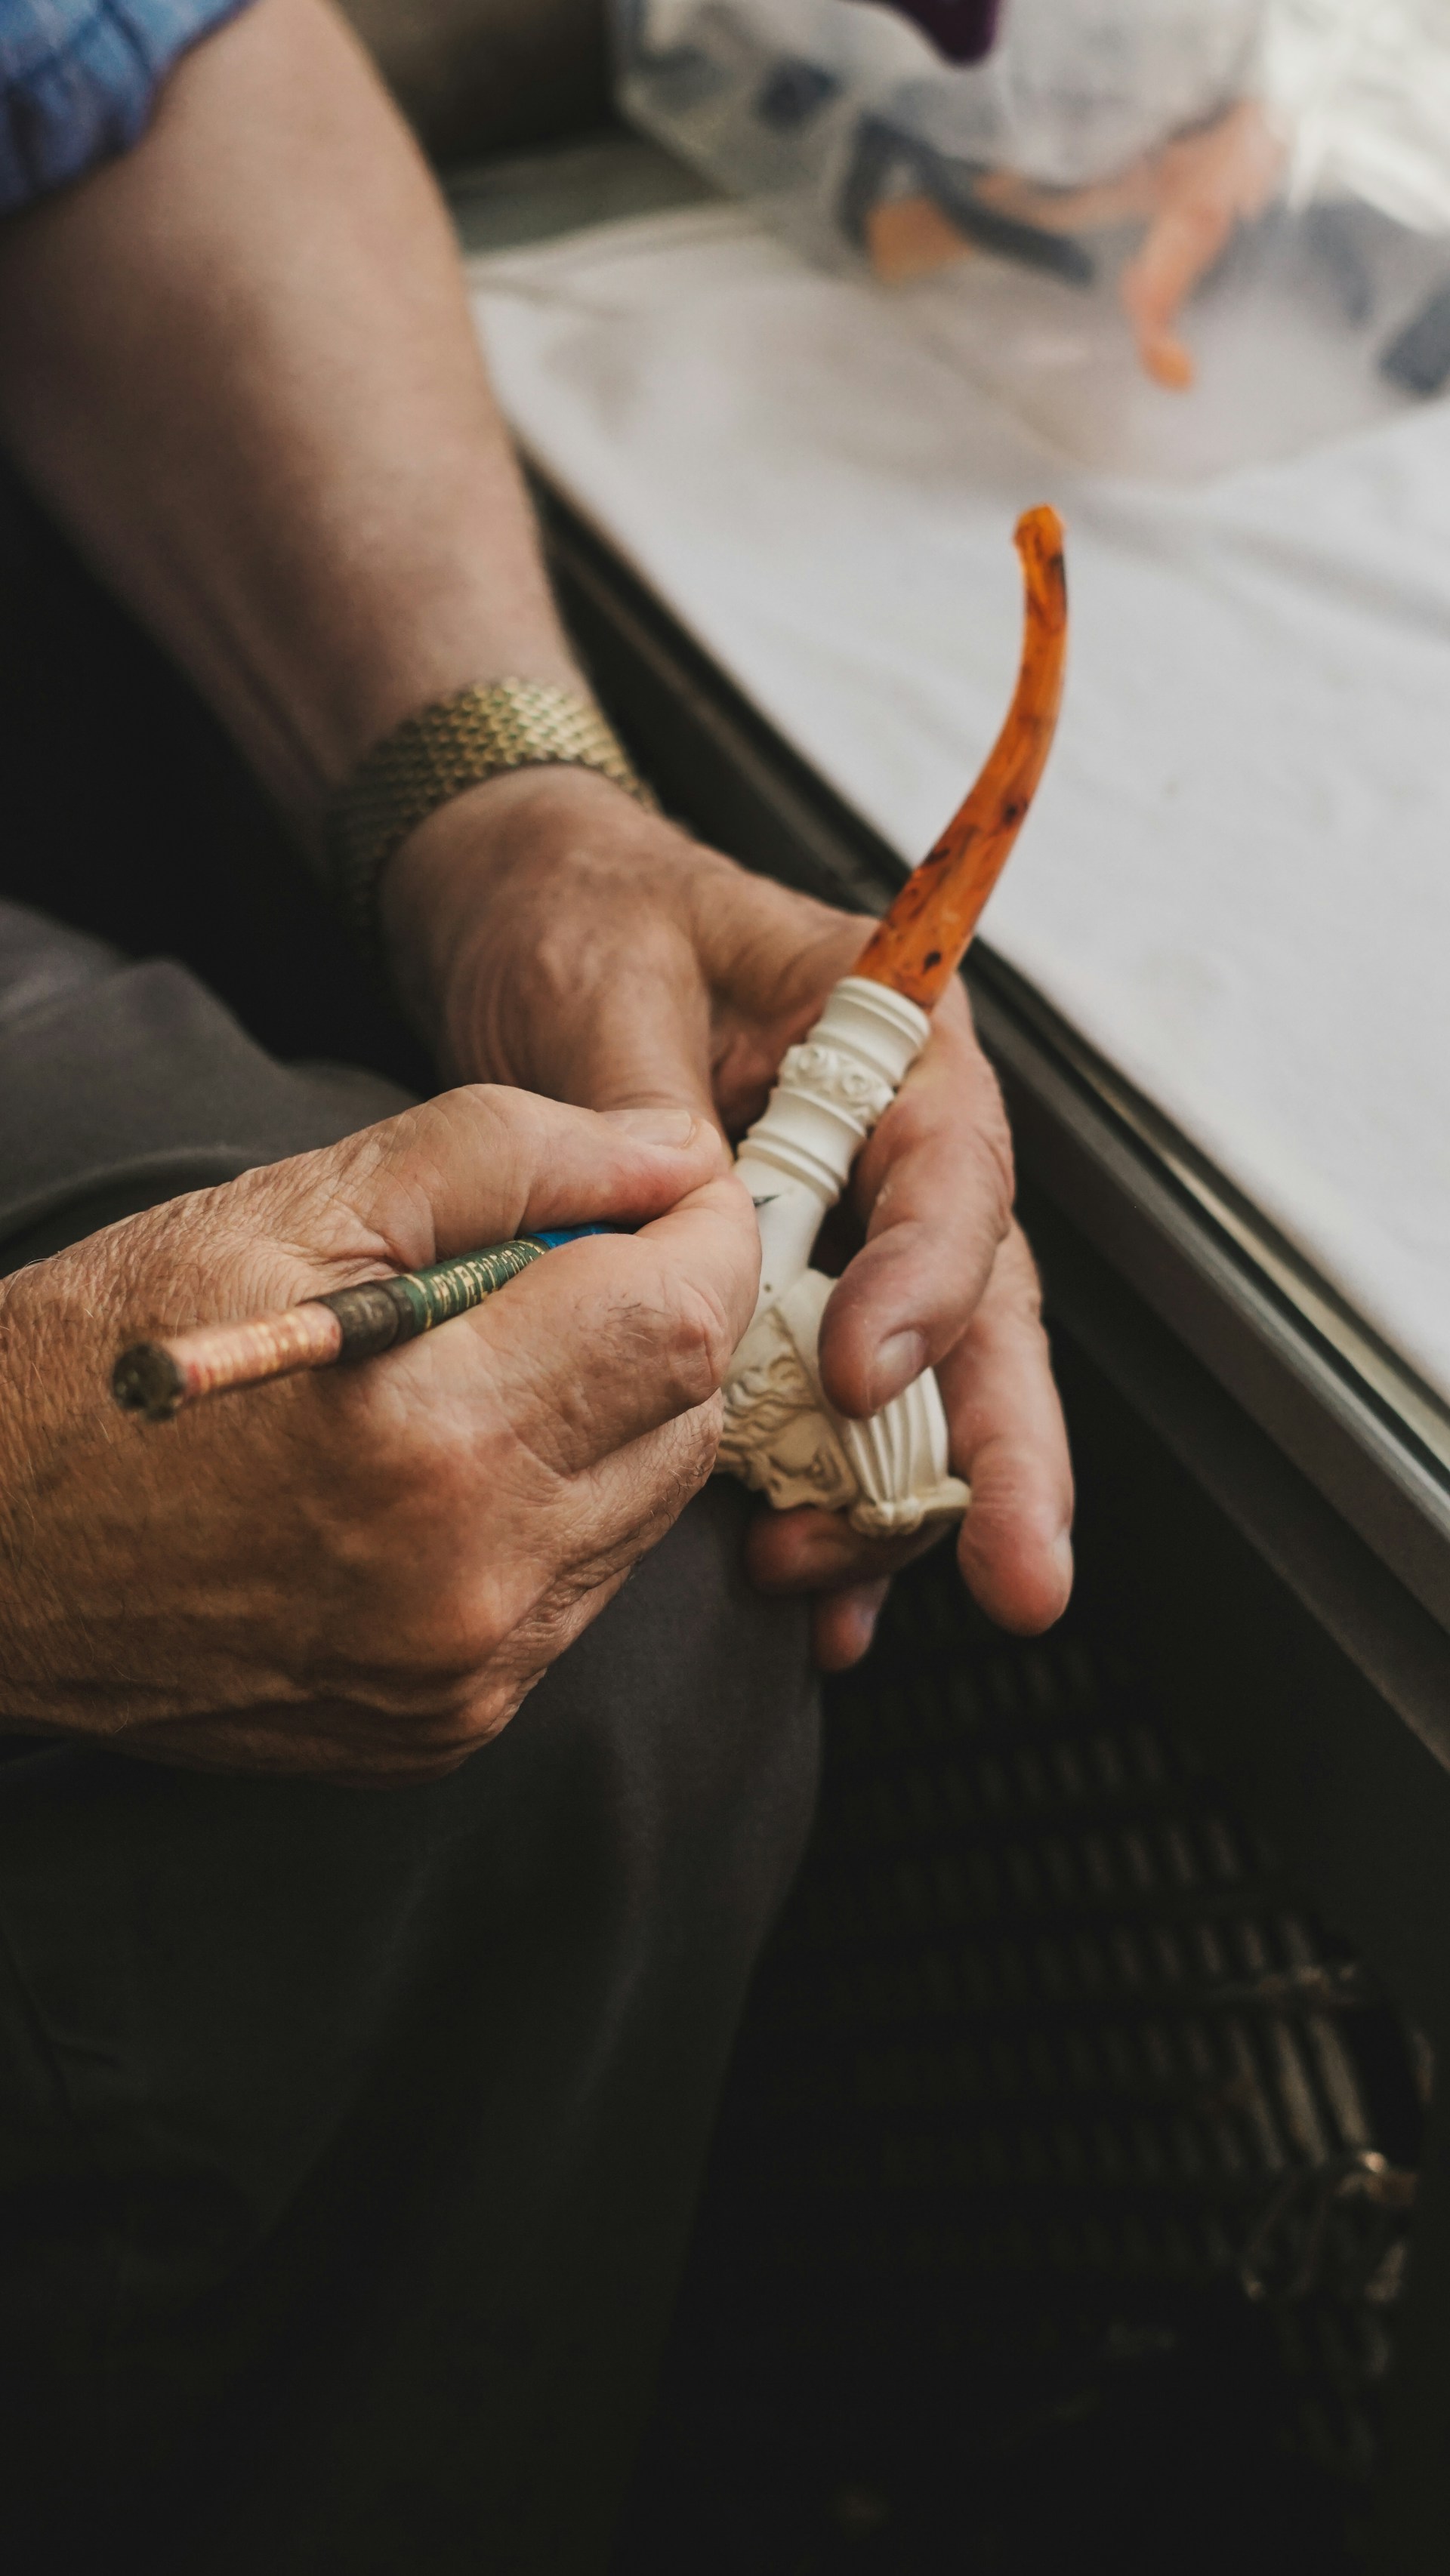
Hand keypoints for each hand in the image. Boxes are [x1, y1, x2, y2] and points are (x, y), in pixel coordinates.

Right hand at [0, 1087, 755, 1778]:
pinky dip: (557, 1511)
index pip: (685, 1317)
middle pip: (689, 1415)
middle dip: (660, 1316)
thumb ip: (511, 1154)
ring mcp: (463, 1675)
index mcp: (434, 1432)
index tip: (664, 1187)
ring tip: (493, 1360)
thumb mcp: (293, 1205)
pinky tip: (455, 1466)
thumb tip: (672, 1153)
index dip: (701, 1229)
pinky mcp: (446, 1728)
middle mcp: (472, 1578)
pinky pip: (578, 1595)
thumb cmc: (109, 1359)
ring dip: (614, 1415)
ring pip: (648, 1508)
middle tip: (565, 1259)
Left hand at [382, 769, 1074, 1670]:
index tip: (858, 1371)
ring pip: (923, 1388)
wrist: (521, 926)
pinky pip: (834, 1423)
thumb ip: (652, 1102)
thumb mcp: (599, 980)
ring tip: (839, 1596)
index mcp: (888, 1038)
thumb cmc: (575, 919)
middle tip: (1021, 1575)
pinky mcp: (788, 1306)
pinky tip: (819, 1601)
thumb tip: (695, 1226)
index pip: (948, 1162)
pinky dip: (832, 1513)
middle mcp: (896, 1149)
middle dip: (1002, 1451)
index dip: (924, 1277)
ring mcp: (852, 1238)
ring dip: (900, 1505)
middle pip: (979, 1306)